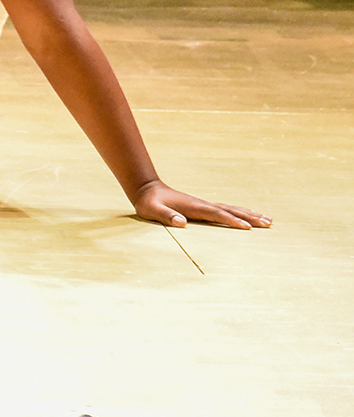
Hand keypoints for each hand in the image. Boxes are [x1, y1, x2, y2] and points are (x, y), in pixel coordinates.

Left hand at [132, 181, 269, 229]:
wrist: (147, 188)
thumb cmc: (149, 202)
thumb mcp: (152, 210)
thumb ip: (166, 216)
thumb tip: (181, 222)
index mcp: (194, 207)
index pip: (217, 214)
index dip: (232, 221)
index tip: (248, 227)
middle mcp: (203, 204)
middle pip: (231, 210)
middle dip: (250, 217)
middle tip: (269, 223)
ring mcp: (204, 204)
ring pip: (231, 209)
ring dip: (249, 214)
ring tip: (267, 220)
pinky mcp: (203, 206)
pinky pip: (226, 210)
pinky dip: (239, 213)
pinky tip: (246, 216)